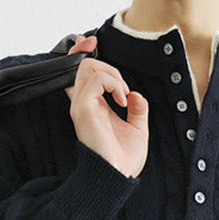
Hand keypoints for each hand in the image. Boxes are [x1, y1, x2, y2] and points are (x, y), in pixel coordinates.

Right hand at [64, 34, 148, 178]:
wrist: (117, 177)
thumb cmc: (123, 161)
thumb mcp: (138, 130)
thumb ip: (137, 110)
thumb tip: (136, 95)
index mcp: (92, 107)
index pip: (80, 72)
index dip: (83, 52)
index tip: (93, 42)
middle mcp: (83, 104)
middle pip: (84, 64)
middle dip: (108, 66)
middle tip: (124, 90)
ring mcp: (81, 106)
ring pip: (87, 67)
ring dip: (112, 75)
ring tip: (123, 95)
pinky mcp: (83, 109)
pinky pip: (94, 79)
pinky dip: (112, 82)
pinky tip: (121, 98)